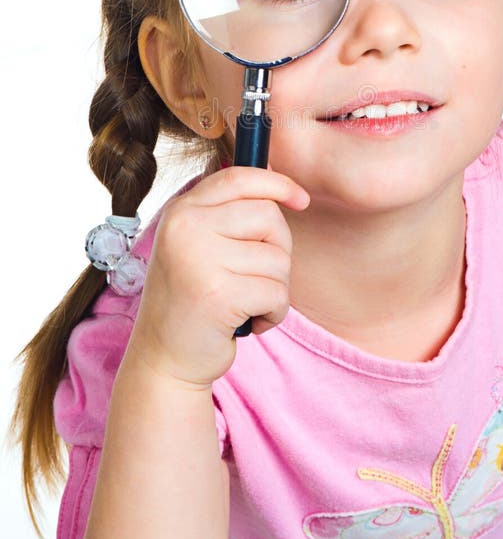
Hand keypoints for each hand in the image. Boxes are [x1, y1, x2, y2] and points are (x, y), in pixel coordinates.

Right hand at [125, 167, 309, 388]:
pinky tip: (248, 322)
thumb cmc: (192, 299)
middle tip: (255, 277)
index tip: (301, 200)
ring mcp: (199, 259)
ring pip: (278, 258)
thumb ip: (230, 214)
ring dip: (274, 288)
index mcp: (181, 210)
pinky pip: (277, 293)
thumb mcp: (199, 245)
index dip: (278, 183)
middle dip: (277, 250)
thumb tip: (281, 186)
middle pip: (268, 216)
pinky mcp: (218, 294)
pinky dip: (273, 313)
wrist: (164, 361)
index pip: (239, 176)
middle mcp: (185, 227)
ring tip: (244, 303)